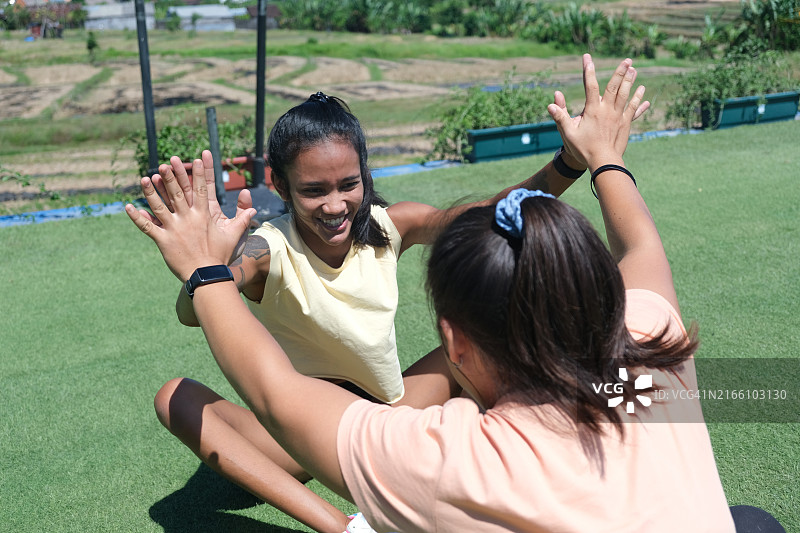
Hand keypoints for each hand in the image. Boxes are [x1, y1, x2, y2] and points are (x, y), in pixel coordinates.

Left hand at [126, 156, 255, 281]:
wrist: (207, 275)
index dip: (199, 173)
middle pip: (178, 192)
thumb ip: (243, 219)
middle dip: (172, 176)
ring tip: (144, 178)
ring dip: (151, 192)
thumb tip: (253, 209)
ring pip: (159, 206)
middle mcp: (188, 219)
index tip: (196, 158)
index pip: (201, 189)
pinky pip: (147, 227)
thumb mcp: (235, 235)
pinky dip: (137, 218)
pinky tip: (128, 207)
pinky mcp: (163, 241)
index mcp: (204, 215)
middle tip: (166, 163)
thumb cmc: (221, 256)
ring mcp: (174, 229)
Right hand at [548, 55, 648, 170]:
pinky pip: (633, 110)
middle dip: (620, 72)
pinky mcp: (625, 124)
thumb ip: (560, 116)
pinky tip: (644, 95)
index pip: (589, 85)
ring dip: (630, 82)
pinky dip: (639, 101)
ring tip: (634, 70)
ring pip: (626, 95)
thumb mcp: (568, 133)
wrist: (603, 162)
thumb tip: (551, 103)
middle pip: (615, 86)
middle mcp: (607, 110)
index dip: (588, 70)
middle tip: (627, 60)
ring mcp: (618, 117)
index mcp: (592, 110)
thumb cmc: (583, 149)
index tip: (587, 58)